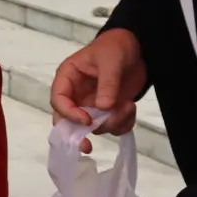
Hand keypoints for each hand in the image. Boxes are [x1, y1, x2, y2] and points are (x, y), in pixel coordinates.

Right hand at [51, 29, 145, 151]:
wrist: (138, 49)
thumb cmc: (116, 48)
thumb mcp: (111, 61)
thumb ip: (107, 83)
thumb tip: (104, 108)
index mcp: (68, 78)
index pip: (58, 100)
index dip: (68, 113)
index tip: (87, 120)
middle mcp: (76, 94)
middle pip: (67, 120)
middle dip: (78, 134)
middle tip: (87, 148)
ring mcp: (92, 105)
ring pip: (94, 127)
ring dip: (112, 122)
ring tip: (128, 106)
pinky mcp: (109, 111)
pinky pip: (112, 127)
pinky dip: (123, 123)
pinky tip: (131, 108)